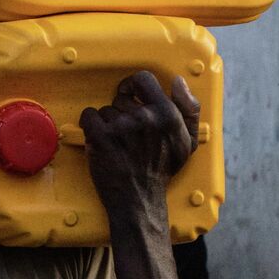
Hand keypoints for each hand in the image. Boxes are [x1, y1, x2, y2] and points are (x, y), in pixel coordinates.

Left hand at [79, 71, 199, 209]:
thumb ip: (189, 109)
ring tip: (118, 144)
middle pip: (121, 98)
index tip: (130, 95)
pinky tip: (101, 141)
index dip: (134, 85)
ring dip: (108, 124)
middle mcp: (145, 118)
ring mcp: (121, 127)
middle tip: (127, 134)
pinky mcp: (100, 136)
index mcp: (167, 115)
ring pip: (106, 110)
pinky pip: (88, 116)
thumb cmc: (162, 170)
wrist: (139, 200)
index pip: (144, 79)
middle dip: (121, 113)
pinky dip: (91, 127)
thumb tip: (179, 82)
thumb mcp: (187, 141)